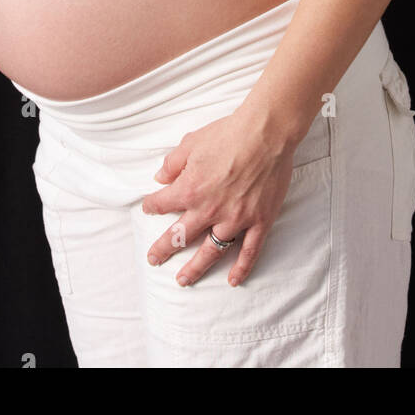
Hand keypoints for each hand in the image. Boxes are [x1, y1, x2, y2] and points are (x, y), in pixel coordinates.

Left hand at [140, 106, 298, 287]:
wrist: (266, 134)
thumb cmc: (229, 134)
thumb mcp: (191, 142)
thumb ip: (173, 163)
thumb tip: (160, 177)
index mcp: (190, 189)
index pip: (163, 204)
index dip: (153, 206)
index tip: (148, 208)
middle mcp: (209, 210)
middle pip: (181, 236)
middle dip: (164, 248)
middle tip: (153, 259)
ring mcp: (236, 219)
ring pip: (211, 251)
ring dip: (195, 268)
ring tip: (183, 280)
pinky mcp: (259, 221)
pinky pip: (249, 251)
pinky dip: (241, 268)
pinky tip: (232, 280)